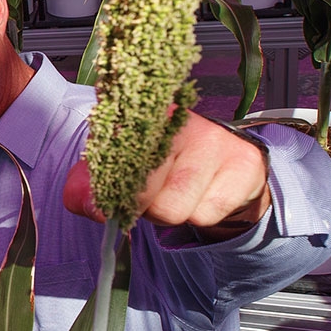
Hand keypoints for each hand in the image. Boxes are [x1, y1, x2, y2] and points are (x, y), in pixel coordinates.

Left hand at [64, 112, 269, 235]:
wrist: (225, 166)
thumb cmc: (164, 164)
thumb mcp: (118, 168)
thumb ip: (87, 186)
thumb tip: (85, 205)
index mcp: (145, 115)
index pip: (117, 149)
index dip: (109, 183)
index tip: (109, 198)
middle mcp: (183, 120)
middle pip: (144, 191)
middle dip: (141, 206)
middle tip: (149, 196)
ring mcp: (216, 141)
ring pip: (175, 208)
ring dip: (171, 212)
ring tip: (176, 193)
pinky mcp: (244, 165)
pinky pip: (207, 213)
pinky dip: (200, 215)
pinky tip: (203, 195)